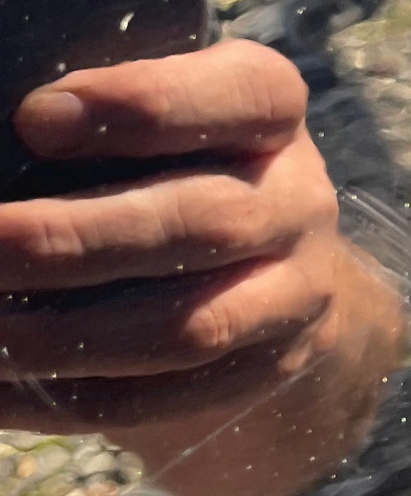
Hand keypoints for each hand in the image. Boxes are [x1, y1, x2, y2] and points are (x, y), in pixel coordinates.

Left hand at [0, 44, 404, 495]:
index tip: (35, 118)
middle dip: (74, 237)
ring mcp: (295, 294)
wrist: (272, 273)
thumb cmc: (174, 164)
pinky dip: (68, 398)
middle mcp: (297, 200)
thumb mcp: (162, 118)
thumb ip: (95, 117)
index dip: (144, 105)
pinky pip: (163, 397)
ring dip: (66, 336)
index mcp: (271, 112)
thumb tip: (12, 138)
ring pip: (188, 328)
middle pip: (202, 224)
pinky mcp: (264, 371)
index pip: (238, 96)